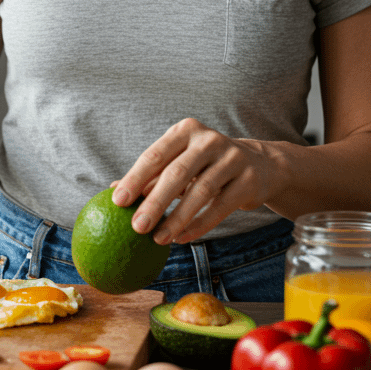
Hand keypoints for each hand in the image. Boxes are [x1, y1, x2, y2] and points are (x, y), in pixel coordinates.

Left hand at [111, 118, 280, 243]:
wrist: (258, 164)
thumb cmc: (205, 164)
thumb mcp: (179, 161)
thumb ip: (151, 175)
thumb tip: (112, 191)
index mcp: (185, 130)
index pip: (155, 154)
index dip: (135, 178)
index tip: (117, 201)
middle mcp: (209, 140)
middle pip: (176, 173)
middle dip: (154, 202)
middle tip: (136, 227)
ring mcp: (232, 158)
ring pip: (200, 192)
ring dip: (177, 219)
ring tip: (159, 239)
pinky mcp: (249, 180)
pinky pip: (220, 207)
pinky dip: (200, 225)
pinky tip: (183, 238)